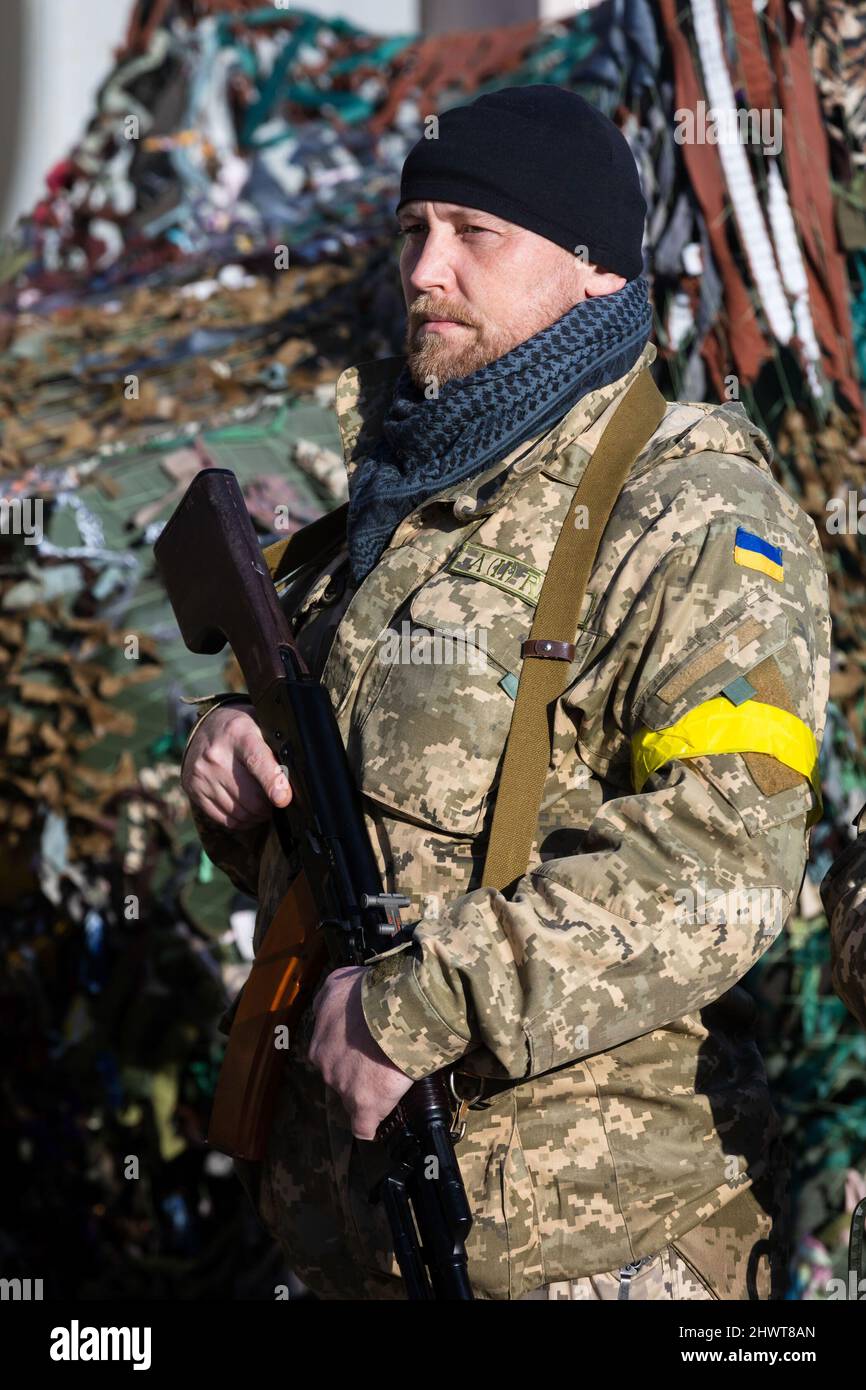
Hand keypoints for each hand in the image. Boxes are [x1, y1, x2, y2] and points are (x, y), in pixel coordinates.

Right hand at [181, 703, 291, 829]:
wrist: (206, 728)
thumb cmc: (242, 729)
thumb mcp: (261, 726)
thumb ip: (276, 748)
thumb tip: (294, 777)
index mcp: (239, 734)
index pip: (257, 761)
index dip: (272, 783)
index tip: (283, 799)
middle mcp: (216, 755)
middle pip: (251, 797)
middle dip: (270, 805)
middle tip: (278, 799)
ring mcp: (202, 774)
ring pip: (240, 812)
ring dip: (257, 815)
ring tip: (263, 804)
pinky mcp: (193, 789)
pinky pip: (225, 819)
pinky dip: (242, 821)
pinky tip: (247, 810)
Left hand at [308, 965, 413, 1139]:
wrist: (397, 1007)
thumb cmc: (373, 990)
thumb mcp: (342, 981)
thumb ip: (332, 995)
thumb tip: (336, 995)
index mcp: (318, 1035)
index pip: (329, 1050)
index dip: (349, 1048)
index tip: (366, 1043)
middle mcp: (323, 1060)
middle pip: (338, 1072)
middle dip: (356, 1067)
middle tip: (381, 1056)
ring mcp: (341, 1084)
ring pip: (350, 1093)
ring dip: (367, 1087)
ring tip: (391, 1074)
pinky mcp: (364, 1103)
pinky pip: (363, 1125)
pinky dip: (369, 1123)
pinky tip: (376, 1120)